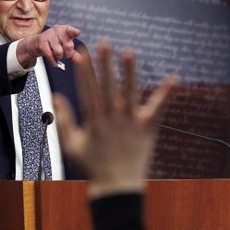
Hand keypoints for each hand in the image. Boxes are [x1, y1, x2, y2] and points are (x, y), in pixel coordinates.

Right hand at [16, 24, 81, 68]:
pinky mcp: (41, 42)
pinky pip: (50, 55)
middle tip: (63, 54)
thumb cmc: (52, 44)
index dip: (74, 32)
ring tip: (56, 55)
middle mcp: (57, 30)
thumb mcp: (63, 46)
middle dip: (67, 54)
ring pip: (59, 52)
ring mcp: (48, 35)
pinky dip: (53, 61)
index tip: (78, 33)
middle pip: (68, 46)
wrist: (35, 44)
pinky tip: (54, 62)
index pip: (70, 30)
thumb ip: (72, 52)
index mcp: (64, 30)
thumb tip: (80, 59)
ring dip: (58, 57)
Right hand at [53, 41, 176, 198]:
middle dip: (104, 64)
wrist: (116, 187)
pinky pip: (158, 108)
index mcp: (94, 120)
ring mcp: (131, 122)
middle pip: (108, 85)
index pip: (87, 89)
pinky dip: (166, 94)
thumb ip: (64, 120)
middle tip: (103, 43)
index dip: (84, 71)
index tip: (81, 53)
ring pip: (130, 91)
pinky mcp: (147, 128)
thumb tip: (56, 97)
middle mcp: (112, 118)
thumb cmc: (93, 166)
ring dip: (129, 71)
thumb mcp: (71, 144)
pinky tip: (173, 78)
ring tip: (129, 51)